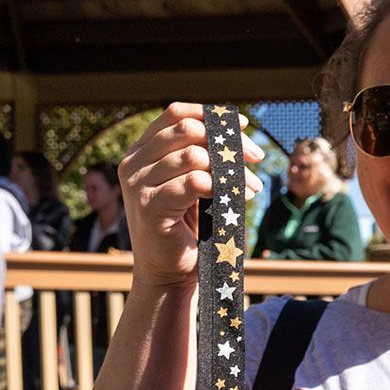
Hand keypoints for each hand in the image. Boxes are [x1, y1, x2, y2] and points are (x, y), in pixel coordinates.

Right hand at [119, 103, 263, 288]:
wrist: (170, 275)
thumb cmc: (187, 231)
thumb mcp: (193, 185)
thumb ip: (202, 156)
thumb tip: (236, 127)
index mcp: (142, 152)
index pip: (175, 113)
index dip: (210, 114)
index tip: (243, 125)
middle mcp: (133, 164)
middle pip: (187, 130)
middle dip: (228, 142)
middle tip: (255, 160)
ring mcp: (138, 185)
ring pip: (194, 156)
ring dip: (231, 170)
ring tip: (251, 187)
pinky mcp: (150, 206)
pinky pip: (194, 183)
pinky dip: (223, 187)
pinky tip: (238, 198)